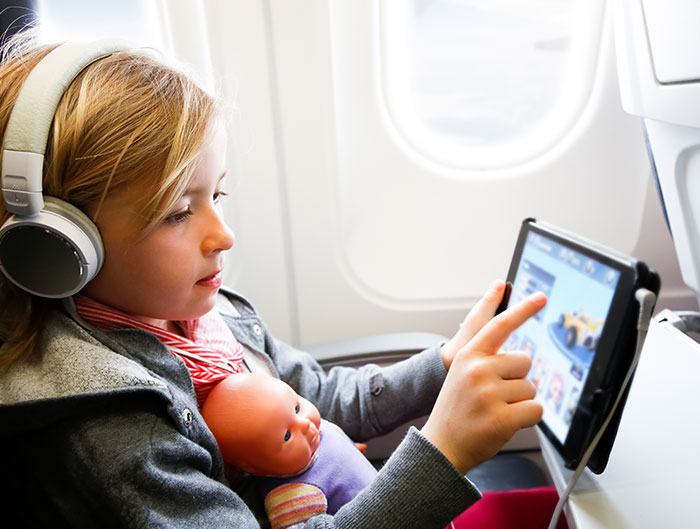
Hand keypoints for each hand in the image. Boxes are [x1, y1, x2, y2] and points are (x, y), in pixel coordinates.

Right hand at [422, 291, 545, 474]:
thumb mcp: (462, 373)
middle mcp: (478, 370)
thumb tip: (519, 352)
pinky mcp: (502, 418)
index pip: (500, 325)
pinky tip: (505, 423)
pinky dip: (527, 418)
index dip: (522, 309)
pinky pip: (535, 410)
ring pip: (531, 388)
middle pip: (524, 361)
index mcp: (468, 355)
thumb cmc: (457, 408)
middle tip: (494, 395)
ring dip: (519, 401)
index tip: (540, 297)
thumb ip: (486, 358)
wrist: (441, 445)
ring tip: (494, 410)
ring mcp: (489, 394)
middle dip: (517, 378)